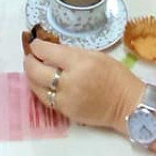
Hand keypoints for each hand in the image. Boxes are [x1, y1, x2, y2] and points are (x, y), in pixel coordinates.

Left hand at [24, 40, 141, 132]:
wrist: (127, 105)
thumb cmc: (115, 76)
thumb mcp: (95, 55)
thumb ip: (71, 53)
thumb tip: (51, 50)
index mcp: (79, 63)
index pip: (47, 52)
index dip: (37, 46)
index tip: (35, 43)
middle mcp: (69, 82)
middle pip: (35, 71)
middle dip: (29, 60)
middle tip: (30, 55)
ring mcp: (65, 100)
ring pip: (36, 87)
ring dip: (31, 76)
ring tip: (34, 68)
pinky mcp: (65, 112)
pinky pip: (45, 99)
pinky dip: (40, 88)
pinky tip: (43, 82)